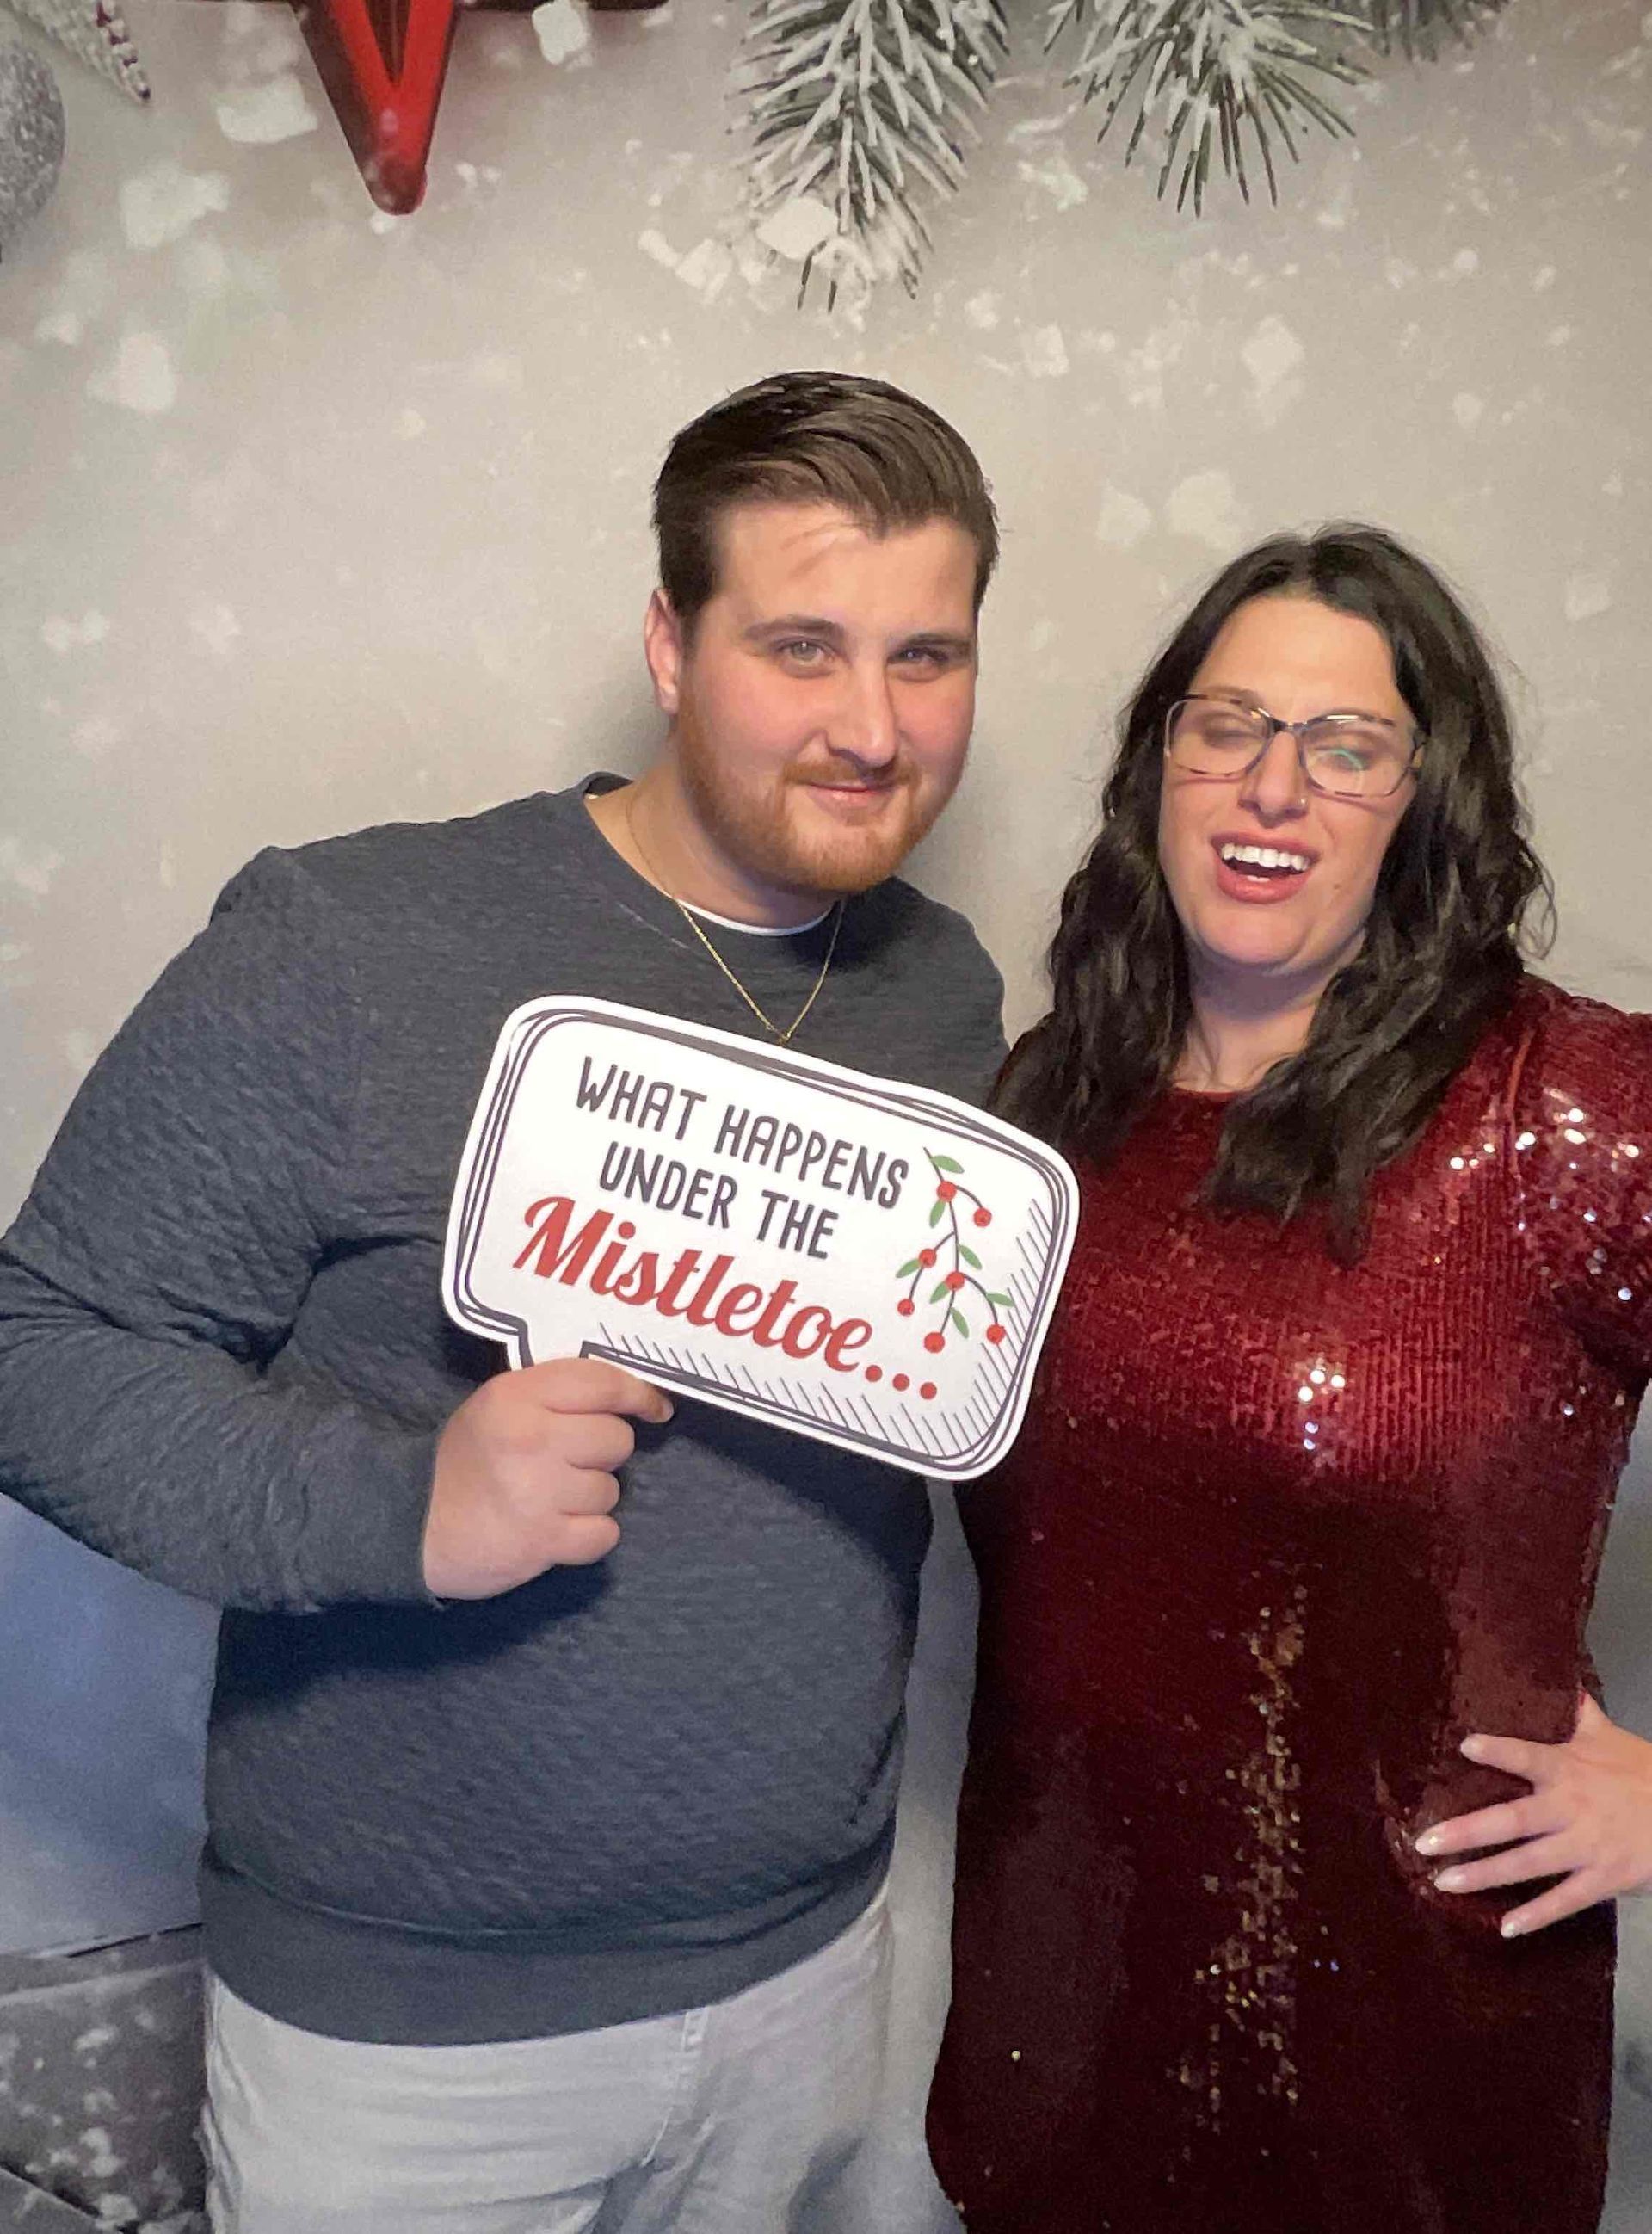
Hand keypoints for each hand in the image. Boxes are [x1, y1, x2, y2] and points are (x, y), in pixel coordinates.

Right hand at [423, 1358, 672, 1598]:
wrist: (413, 1525)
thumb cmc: (467, 1459)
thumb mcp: (498, 1404)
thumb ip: (553, 1393)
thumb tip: (629, 1394)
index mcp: (517, 1396)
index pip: (602, 1383)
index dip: (639, 1394)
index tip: (654, 1408)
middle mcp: (532, 1439)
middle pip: (616, 1439)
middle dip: (602, 1452)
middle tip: (569, 1461)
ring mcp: (539, 1493)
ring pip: (611, 1490)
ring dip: (590, 1498)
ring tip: (551, 1498)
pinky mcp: (543, 1542)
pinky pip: (605, 1535)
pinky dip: (589, 1536)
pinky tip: (559, 1530)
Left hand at [1416, 1693, 1651, 1936]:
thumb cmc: (1645, 1773)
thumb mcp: (1609, 1736)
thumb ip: (1578, 1711)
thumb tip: (1558, 1676)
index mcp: (1570, 1770)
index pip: (1529, 1757)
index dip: (1499, 1752)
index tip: (1464, 1746)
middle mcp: (1572, 1809)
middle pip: (1513, 1820)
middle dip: (1467, 1832)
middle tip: (1425, 1842)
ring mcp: (1587, 1847)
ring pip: (1528, 1864)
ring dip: (1486, 1875)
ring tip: (1445, 1883)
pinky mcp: (1604, 1879)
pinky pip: (1565, 1900)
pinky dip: (1537, 1915)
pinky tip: (1505, 1927)